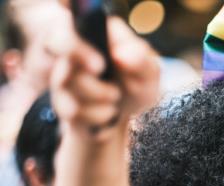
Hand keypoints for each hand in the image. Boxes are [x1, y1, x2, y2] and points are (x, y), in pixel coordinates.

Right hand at [48, 13, 159, 138]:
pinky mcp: (62, 102)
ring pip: (67, 80)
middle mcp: (74, 50)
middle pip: (58, 40)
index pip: (76, 14)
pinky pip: (72, 109)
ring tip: (115, 98)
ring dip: (98, 94)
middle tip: (100, 67)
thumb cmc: (138, 86)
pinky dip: (96, 115)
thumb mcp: (149, 74)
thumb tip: (121, 55)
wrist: (127, 120)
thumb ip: (141, 60)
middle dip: (79, 53)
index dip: (67, 5)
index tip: (69, 5)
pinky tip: (108, 114)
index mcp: (97, 33)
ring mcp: (64, 75)